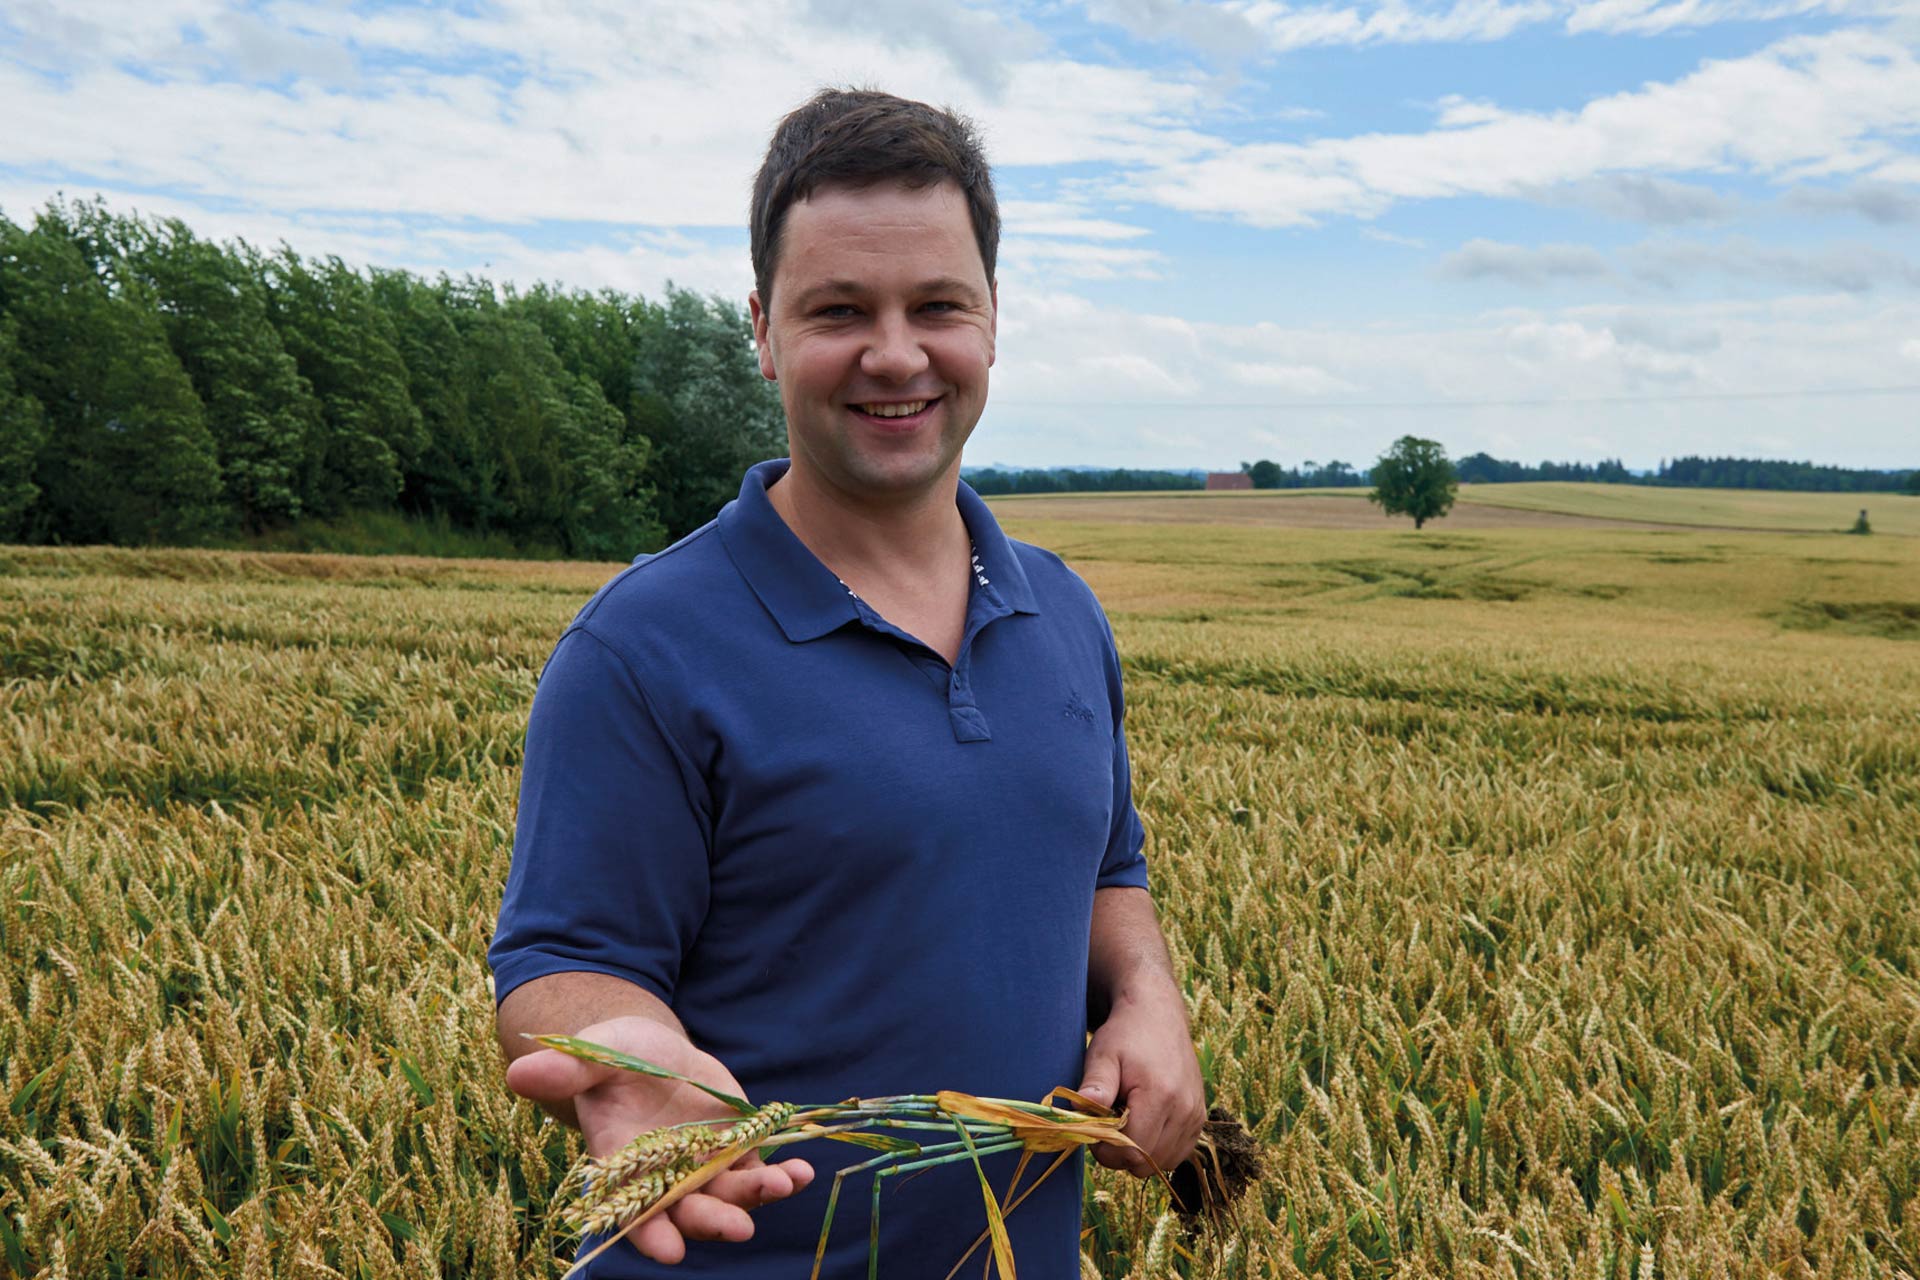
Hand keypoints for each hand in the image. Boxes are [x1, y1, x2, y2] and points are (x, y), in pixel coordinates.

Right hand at [506, 1015, 813, 1263]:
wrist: (649, 1051)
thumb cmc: (611, 1056)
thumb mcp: (591, 1057)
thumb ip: (565, 1072)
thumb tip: (518, 1074)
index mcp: (623, 1166)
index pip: (632, 1211)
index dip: (649, 1234)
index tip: (670, 1251)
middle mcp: (664, 1177)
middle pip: (687, 1212)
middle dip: (711, 1222)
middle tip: (738, 1229)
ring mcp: (703, 1167)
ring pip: (729, 1196)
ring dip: (755, 1198)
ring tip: (784, 1184)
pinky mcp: (734, 1150)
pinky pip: (760, 1170)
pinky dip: (783, 1176)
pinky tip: (803, 1172)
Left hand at [1075, 986, 1205, 1177]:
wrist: (1157, 1016)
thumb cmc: (1124, 1035)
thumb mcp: (1103, 1054)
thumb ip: (1096, 1085)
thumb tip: (1078, 1111)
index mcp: (1161, 1095)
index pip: (1133, 1150)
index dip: (1107, 1150)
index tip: (1093, 1131)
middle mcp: (1185, 1109)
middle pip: (1148, 1162)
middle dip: (1121, 1153)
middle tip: (1107, 1125)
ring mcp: (1196, 1115)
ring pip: (1163, 1162)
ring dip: (1140, 1151)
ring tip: (1126, 1119)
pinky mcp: (1199, 1118)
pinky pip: (1178, 1153)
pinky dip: (1158, 1148)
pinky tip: (1144, 1123)